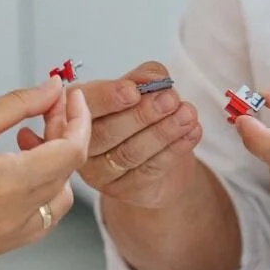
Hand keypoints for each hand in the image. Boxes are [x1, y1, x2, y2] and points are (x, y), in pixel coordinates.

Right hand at [0, 78, 90, 261]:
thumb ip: (16, 105)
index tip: (70, 97)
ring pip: (56, 200)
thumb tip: (52, 89)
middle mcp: (13, 218)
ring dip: (53, 166)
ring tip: (26, 138)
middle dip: (64, 135)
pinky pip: (37, 219)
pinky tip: (14, 167)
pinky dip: (38, 191)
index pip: (71, 152)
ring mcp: (6, 239)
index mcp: (7, 185)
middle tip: (46, 107)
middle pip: (67, 173)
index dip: (78, 119)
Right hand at [30, 62, 201, 208]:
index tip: (133, 91)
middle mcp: (83, 143)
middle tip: (170, 99)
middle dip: (142, 115)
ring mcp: (99, 173)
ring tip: (187, 114)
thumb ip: (145, 78)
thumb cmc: (140, 113)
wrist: (156, 152)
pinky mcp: (122, 191)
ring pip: (129, 154)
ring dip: (163, 132)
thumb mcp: (142, 87)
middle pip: (107, 133)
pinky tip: (192, 132)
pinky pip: (148, 171)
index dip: (108, 98)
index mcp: (77, 109)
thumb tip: (156, 78)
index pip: (86, 104)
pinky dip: (174, 150)